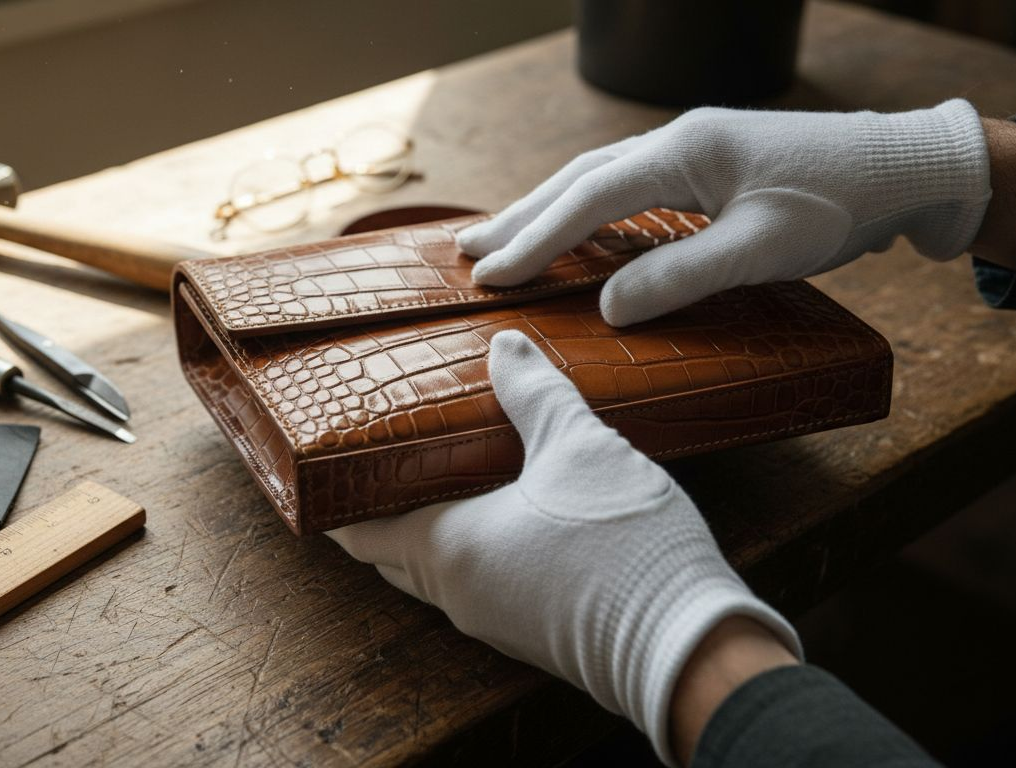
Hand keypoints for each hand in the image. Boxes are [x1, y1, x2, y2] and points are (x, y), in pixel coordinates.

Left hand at [327, 330, 801, 765]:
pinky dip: (470, 546)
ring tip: (437, 472)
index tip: (322, 467)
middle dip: (380, 508)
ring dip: (427, 526)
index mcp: (446, 550)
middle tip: (379, 457)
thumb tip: (504, 348)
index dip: (336, 499)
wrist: (693, 645)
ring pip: (437, 570)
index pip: (360, 530)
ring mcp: (495, 619)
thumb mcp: (578, 446)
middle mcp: (458, 594)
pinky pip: (479, 582)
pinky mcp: (533, 628)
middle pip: (392, 553)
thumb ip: (534, 392)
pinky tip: (500, 508)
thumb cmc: (624, 546)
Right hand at [460, 100, 990, 325]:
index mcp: (683, 153)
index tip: (490, 278)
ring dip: (543, 210)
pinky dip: (582, 209)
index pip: (588, 200)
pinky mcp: (702, 165)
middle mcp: (675, 141)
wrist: (898, 168)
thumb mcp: (760, 250)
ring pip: (595, 178)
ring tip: (497, 239)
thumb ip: (680, 276)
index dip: (535, 241)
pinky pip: (622, 186)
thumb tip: (608, 308)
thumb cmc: (836, 206)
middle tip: (466, 253)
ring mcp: (688, 148)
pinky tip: (569, 229)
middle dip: (519, 218)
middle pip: (576, 180)